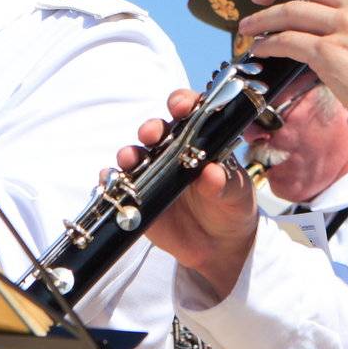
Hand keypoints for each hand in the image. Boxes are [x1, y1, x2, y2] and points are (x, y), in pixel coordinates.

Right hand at [110, 89, 259, 296]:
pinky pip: (119, 183)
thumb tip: (211, 173)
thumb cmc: (231, 208)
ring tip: (130, 159)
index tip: (181, 106)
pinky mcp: (138, 195)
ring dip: (129, 153)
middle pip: (157, 129)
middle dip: (151, 128)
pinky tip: (111, 179)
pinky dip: (112, 179)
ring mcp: (153, 171)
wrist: (218, 246)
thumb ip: (225, 184)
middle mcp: (173, 150)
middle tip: (152, 134)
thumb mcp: (236, 195)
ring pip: (135, 154)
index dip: (183, 102)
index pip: (190, 111)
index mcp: (201, 140)